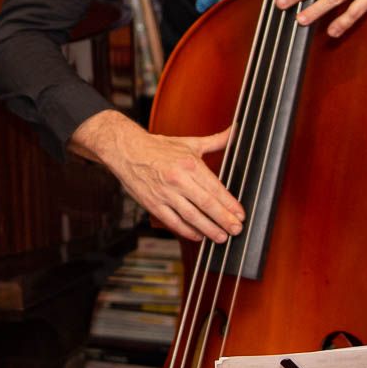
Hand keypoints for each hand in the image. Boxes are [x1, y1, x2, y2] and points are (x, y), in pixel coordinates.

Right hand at [70, 110, 243, 242]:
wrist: (126, 150)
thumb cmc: (159, 147)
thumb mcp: (189, 142)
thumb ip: (216, 141)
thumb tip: (236, 130)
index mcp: (189, 163)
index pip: (215, 188)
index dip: (230, 204)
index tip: (241, 214)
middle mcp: (178, 179)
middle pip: (206, 204)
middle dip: (224, 219)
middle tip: (236, 230)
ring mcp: (164, 193)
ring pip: (191, 216)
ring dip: (209, 229)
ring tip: (221, 237)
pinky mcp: (152, 204)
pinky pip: (173, 221)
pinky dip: (187, 231)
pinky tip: (198, 236)